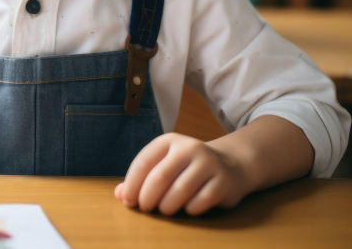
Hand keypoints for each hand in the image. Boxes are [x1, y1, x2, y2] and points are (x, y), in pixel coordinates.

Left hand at [114, 132, 249, 215]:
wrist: (231, 164)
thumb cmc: (188, 168)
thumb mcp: (164, 165)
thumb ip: (141, 178)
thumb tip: (120, 195)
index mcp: (169, 141)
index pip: (143, 161)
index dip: (132, 184)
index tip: (128, 201)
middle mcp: (189, 147)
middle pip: (160, 177)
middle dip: (147, 198)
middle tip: (145, 209)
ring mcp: (208, 163)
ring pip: (179, 191)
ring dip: (167, 206)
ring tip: (165, 209)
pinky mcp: (223, 181)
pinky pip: (199, 202)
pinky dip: (189, 210)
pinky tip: (188, 207)